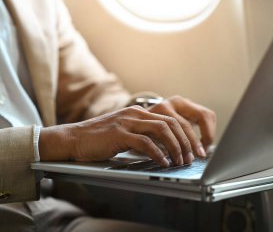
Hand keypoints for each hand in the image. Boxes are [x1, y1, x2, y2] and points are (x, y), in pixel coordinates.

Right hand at [39, 97, 215, 165]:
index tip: (196, 149)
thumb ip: (145, 135)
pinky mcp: (118, 133)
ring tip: (181, 161)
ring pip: (162, 129)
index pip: (172, 119)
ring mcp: (127, 122)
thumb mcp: (127, 133)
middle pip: (171, 122)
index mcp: (141, 112)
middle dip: (187, 140)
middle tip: (194, 157)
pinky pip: (144, 142)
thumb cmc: (102, 139)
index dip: (188, 134)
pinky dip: (158, 153)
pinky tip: (164, 162)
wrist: (74, 138)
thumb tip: (168, 148)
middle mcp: (136, 113)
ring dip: (176, 146)